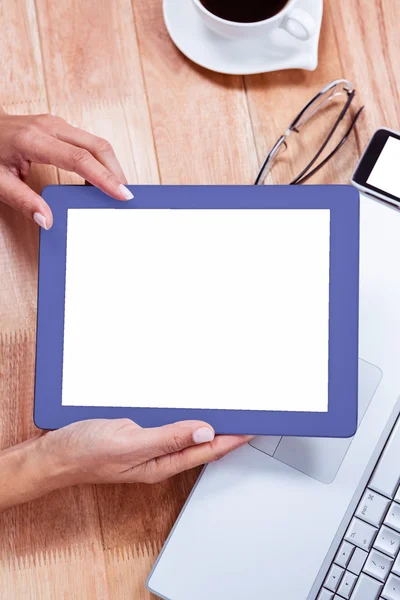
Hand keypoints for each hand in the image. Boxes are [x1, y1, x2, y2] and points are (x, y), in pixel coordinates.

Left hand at [0, 110, 131, 229]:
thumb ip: (23, 201)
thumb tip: (48, 220)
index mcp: (33, 139)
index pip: (79, 159)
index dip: (104, 178)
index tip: (121, 194)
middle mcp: (49, 126)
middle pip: (97, 146)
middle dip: (116, 171)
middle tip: (126, 196)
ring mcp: (56, 124)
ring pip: (96, 142)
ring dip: (111, 166)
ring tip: (116, 190)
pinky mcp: (59, 127)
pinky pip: (88, 142)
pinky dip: (100, 160)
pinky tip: (101, 178)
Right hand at [37, 419, 251, 485]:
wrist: (54, 454)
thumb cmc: (85, 453)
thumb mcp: (128, 444)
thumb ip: (167, 438)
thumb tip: (204, 431)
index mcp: (160, 464)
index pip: (207, 450)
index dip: (233, 438)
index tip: (253, 425)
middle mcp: (159, 457)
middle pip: (202, 444)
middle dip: (227, 431)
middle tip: (248, 415)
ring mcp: (149, 445)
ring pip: (187, 433)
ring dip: (208, 422)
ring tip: (230, 411)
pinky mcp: (138, 434)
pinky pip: (170, 425)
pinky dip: (185, 416)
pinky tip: (190, 407)